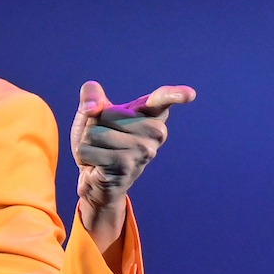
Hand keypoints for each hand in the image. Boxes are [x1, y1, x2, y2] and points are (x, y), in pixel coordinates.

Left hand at [71, 80, 196, 245]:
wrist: (96, 179)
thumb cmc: (98, 141)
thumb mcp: (93, 114)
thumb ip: (92, 98)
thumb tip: (92, 107)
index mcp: (150, 113)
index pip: (163, 99)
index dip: (175, 95)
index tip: (190, 94)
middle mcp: (154, 131)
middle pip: (108, 114)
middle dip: (95, 125)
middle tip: (105, 140)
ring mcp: (144, 150)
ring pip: (96, 133)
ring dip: (88, 143)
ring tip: (101, 152)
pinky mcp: (127, 165)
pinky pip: (89, 150)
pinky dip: (84, 155)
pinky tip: (97, 163)